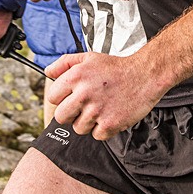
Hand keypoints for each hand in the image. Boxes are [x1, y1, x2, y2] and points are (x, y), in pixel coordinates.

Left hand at [45, 52, 160, 140]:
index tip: (72, 96)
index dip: (62, 98)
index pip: (52, 98)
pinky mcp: (109, 124)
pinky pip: (96, 135)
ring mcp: (96, 110)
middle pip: (61, 117)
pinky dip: (103, 128)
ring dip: (88, 122)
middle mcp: (84, 94)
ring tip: (100, 108)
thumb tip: (48, 71)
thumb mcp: (88, 58)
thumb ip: (64, 63)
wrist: (144, 76)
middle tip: (85, 106)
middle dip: (71, 113)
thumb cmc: (116, 68)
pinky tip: (110, 114)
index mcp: (76, 77)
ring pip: (78, 128)